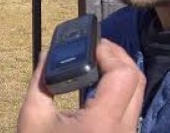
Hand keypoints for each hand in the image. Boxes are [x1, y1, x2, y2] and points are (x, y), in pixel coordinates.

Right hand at [17, 38, 144, 132]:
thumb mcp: (32, 118)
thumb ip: (41, 80)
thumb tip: (49, 53)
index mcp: (102, 124)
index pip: (124, 76)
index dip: (109, 53)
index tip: (87, 45)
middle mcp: (123, 131)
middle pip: (136, 80)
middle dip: (116, 56)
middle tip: (92, 47)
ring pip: (137, 93)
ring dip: (119, 71)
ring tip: (94, 61)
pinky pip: (130, 106)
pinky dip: (118, 87)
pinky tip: (96, 83)